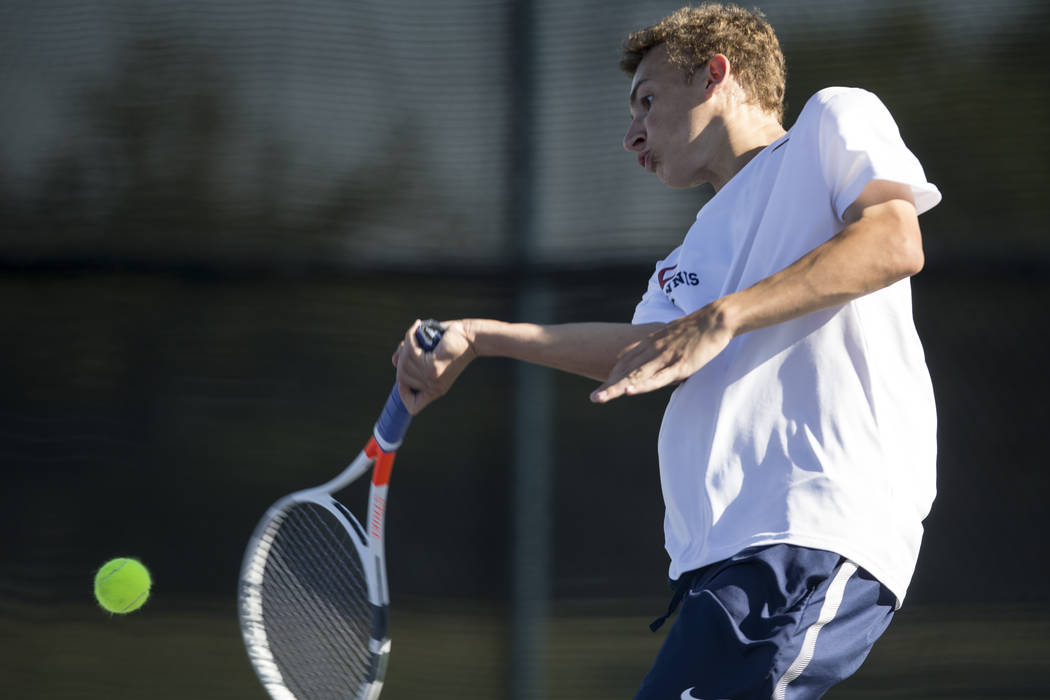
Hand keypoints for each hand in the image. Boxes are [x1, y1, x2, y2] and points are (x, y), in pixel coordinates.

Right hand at [393, 319, 476, 413]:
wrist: (470, 336)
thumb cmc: (449, 343)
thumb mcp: (426, 353)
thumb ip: (410, 358)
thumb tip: (394, 361)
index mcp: (435, 390)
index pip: (413, 407)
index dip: (404, 394)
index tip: (406, 376)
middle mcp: (434, 388)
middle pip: (401, 377)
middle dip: (402, 358)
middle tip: (411, 342)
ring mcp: (433, 378)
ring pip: (404, 363)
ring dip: (407, 345)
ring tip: (416, 333)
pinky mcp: (433, 367)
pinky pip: (411, 351)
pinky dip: (411, 335)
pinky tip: (417, 325)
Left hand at [590, 305, 732, 402]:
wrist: (715, 318)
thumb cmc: (695, 328)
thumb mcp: (669, 336)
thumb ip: (656, 346)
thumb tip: (650, 354)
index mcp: (650, 344)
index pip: (627, 362)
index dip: (613, 376)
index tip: (601, 389)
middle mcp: (653, 350)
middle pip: (627, 370)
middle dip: (609, 385)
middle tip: (593, 398)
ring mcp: (665, 358)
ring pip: (637, 375)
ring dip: (617, 387)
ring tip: (601, 398)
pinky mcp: (679, 365)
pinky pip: (658, 378)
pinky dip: (643, 385)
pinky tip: (629, 390)